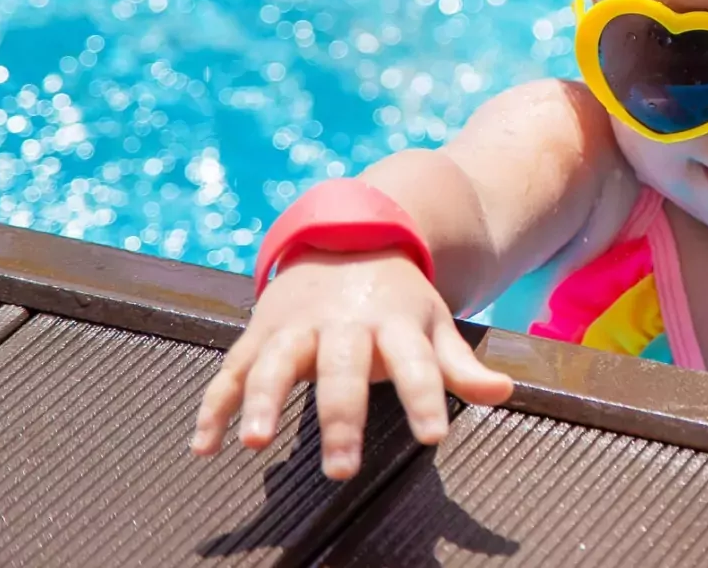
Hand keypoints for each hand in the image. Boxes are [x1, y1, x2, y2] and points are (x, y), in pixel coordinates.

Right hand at [189, 251, 513, 478]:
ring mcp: (296, 326)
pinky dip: (213, 406)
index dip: (425, 399)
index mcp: (393, 323)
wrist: (348, 237)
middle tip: (341, 470)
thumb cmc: (396, 301)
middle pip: (342, 371)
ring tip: (253, 442)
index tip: (434, 438)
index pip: (417, 364)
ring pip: (275, 362)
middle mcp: (343, 324)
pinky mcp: (259, 333)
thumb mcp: (433, 324)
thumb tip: (504, 392)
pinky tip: (203, 446)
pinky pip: (230, 370)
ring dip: (261, 400)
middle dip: (340, 418)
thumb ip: (460, 366)